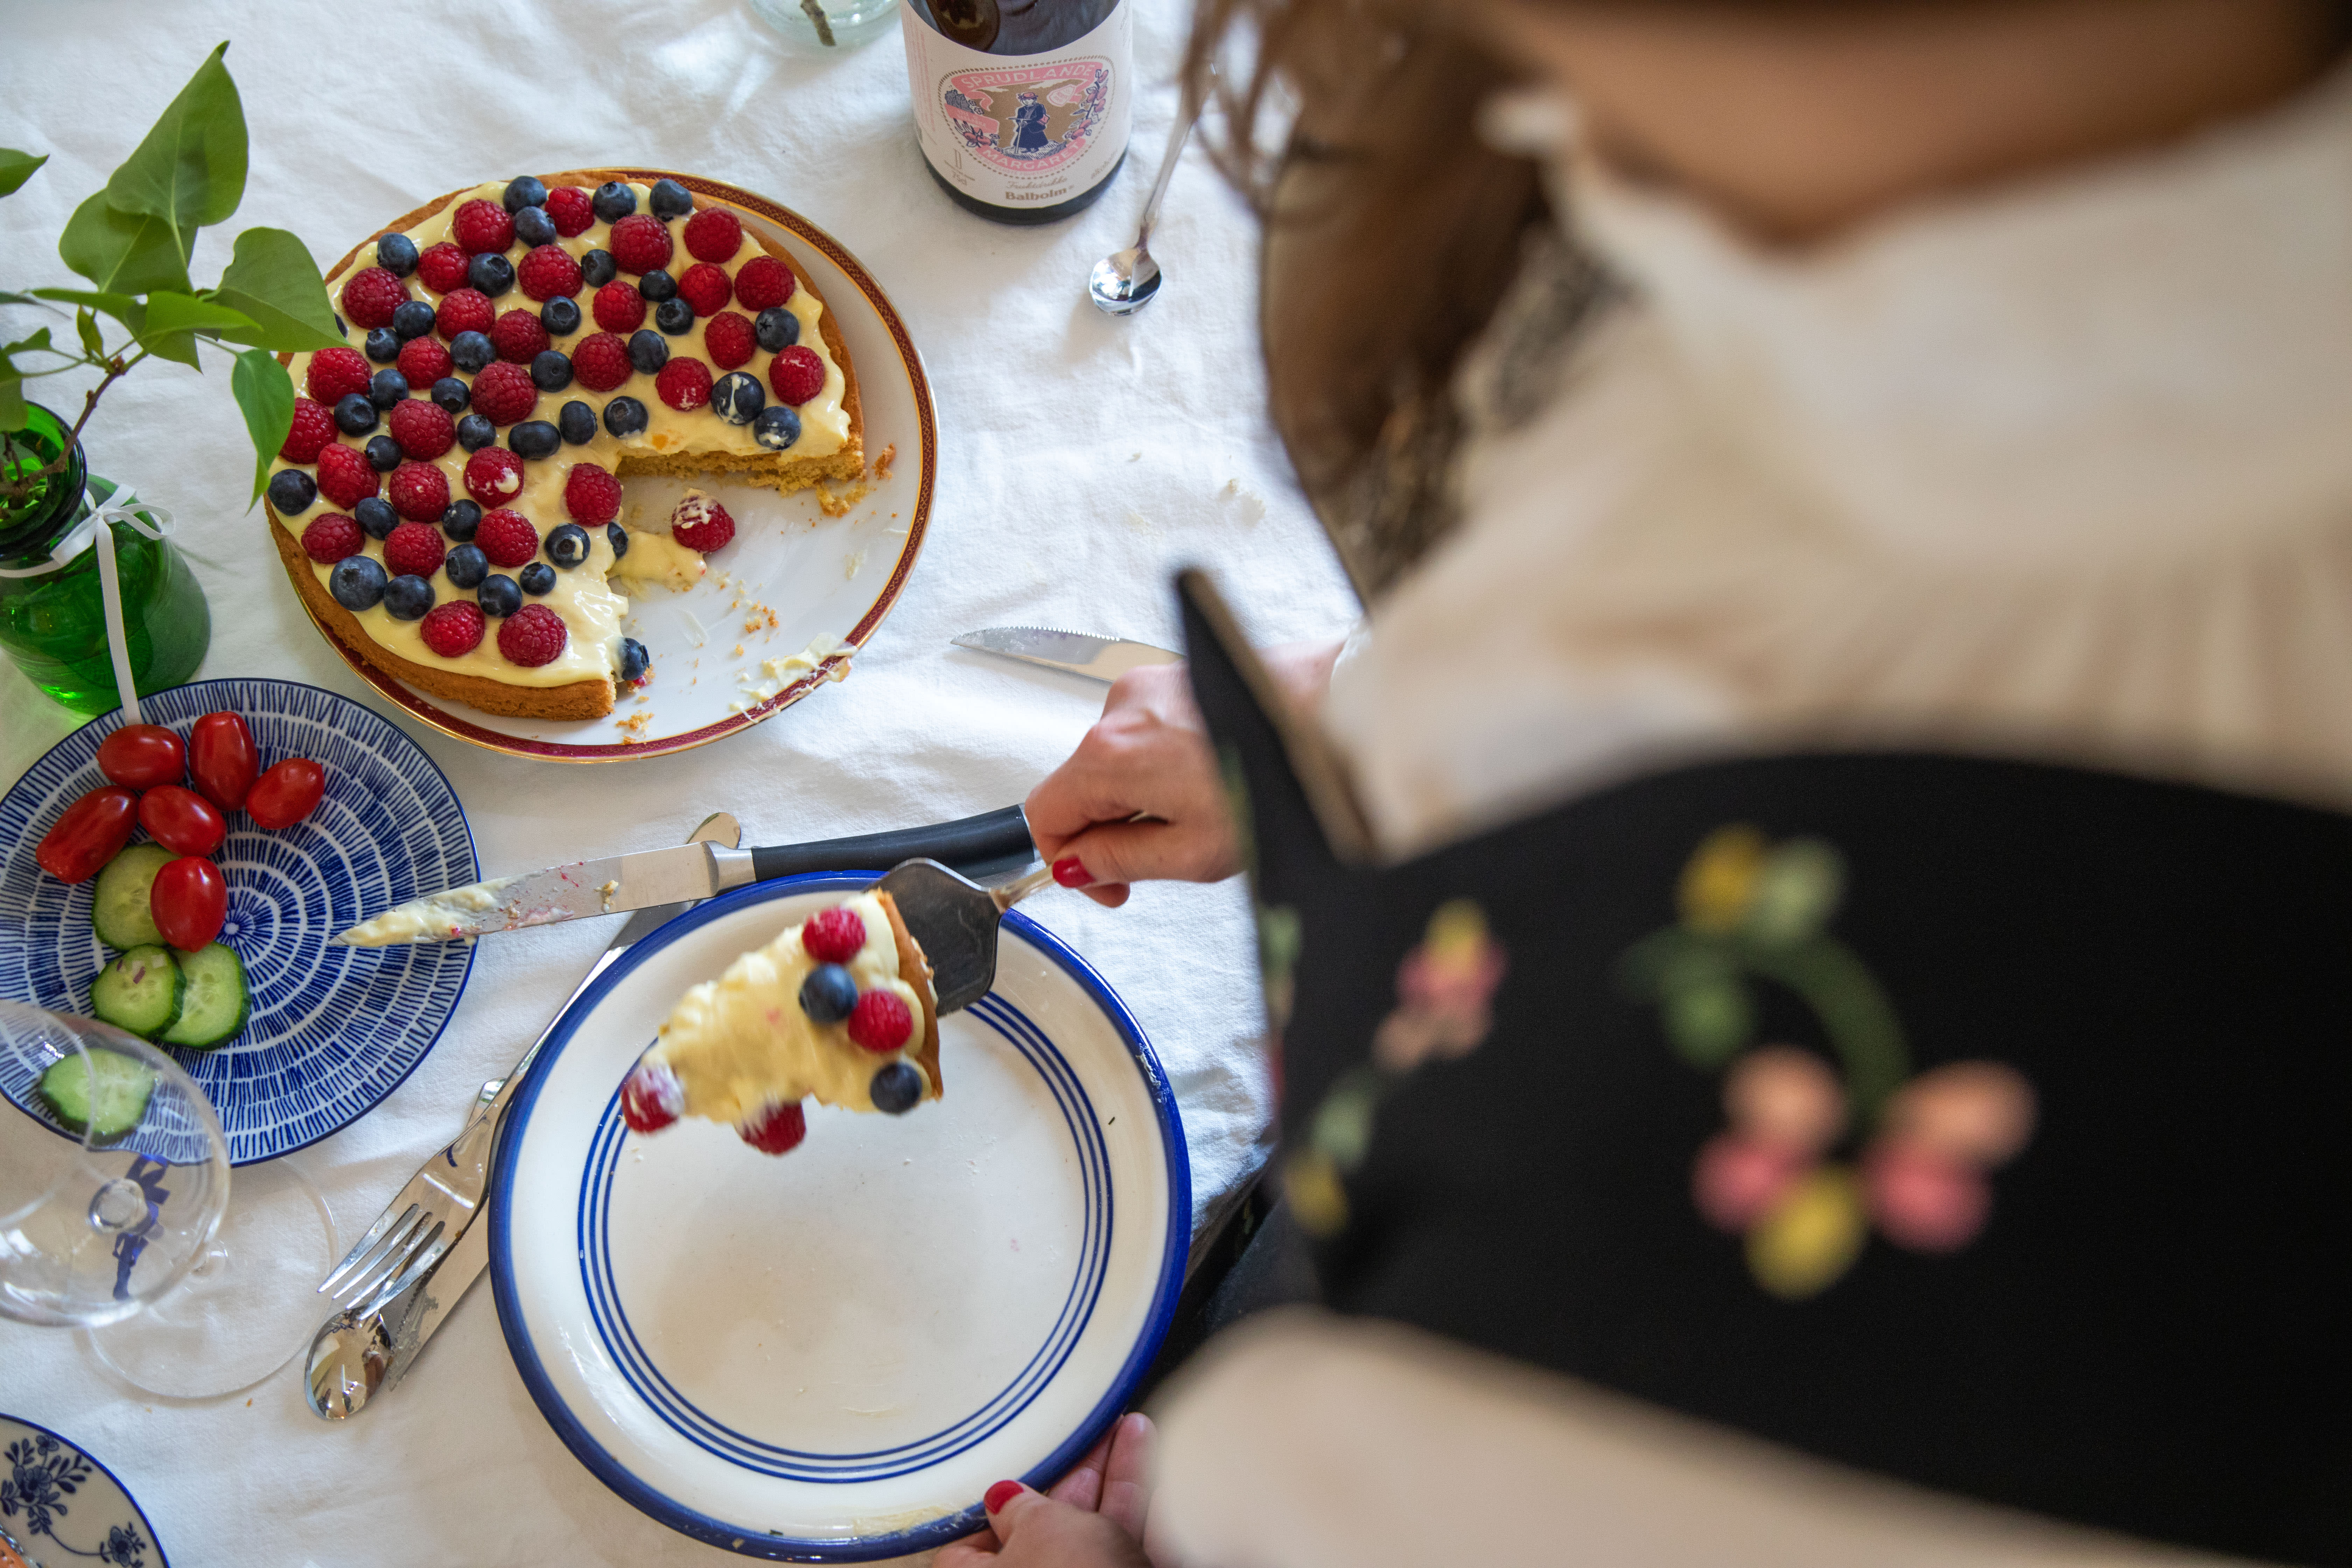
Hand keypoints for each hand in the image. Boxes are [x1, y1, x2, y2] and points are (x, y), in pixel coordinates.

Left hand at [936, 1411, 1161, 1566]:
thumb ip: (1020, 1504)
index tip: (1024, 1466)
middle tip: (1092, 1434)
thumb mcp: (1038, 1526)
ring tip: (1133, 1430)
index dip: (1000, 1502)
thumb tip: (1002, 1497)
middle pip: (1045, 1528)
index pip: (974, 1541)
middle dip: (1074, 1475)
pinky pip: (1123, 1546)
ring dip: (1115, 1479)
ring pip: (1091, 1533)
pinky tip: (1151, 1469)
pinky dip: (1135, 1509)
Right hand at [1025, 641, 1340, 908]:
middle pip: (1077, 786)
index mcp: (1110, 755)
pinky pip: (1143, 734)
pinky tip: (1205, 775)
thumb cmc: (1274, 778)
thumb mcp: (1192, 851)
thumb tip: (1079, 867)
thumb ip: (1121, 859)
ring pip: (1111, 762)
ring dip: (1139, 796)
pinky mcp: (1170, 677)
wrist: (1331, 715)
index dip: (1065, 860)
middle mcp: (1118, 710)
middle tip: (1162, 853)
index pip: (1043, 814)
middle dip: (1109, 829)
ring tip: (1198, 809)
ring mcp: (1144, 687)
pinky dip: (1161, 765)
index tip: (1104, 880)